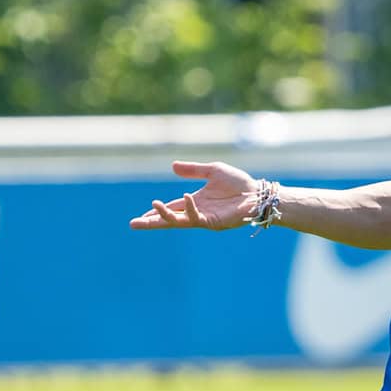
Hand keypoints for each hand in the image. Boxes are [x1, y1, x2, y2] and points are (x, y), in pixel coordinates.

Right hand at [129, 161, 258, 230]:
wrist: (258, 193)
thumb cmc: (238, 183)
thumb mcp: (212, 171)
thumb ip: (193, 170)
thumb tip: (172, 166)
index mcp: (195, 200)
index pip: (171, 207)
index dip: (156, 211)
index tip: (141, 216)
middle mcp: (197, 211)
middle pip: (169, 218)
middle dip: (151, 222)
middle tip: (133, 224)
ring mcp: (204, 218)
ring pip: (179, 221)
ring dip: (164, 217)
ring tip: (152, 210)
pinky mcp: (214, 222)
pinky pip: (197, 217)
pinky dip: (189, 208)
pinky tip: (186, 198)